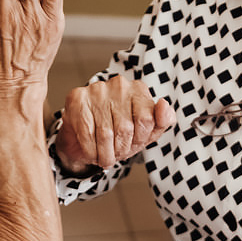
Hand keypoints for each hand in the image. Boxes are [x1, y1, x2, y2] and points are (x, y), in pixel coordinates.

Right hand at [56, 76, 174, 169]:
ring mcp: (97, 89)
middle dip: (122, 149)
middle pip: (125, 129)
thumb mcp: (147, 132)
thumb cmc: (119, 133)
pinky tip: (91, 151)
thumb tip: (164, 105)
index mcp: (139, 89)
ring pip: (106, 134)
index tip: (133, 143)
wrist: (84, 138)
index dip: (139, 139)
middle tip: (116, 152)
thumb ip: (163, 120)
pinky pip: (87, 134)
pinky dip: (90, 150)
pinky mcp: (77, 98)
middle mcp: (119, 85)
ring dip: (105, 153)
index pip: (146, 120)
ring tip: (105, 155)